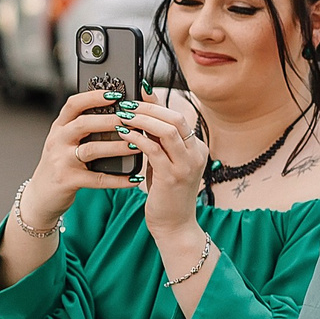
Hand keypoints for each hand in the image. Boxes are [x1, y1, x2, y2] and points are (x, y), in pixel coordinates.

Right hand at [22, 89, 150, 226]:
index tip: (116, 94)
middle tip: (132, 120)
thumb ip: (84, 127)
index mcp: (60, 127)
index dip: (94, 97)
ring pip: (91, 150)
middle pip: (83, 124)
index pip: (73, 104)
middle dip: (109, 120)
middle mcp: (58, 140)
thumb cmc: (61, 163)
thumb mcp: (66, 141)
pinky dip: (118, 179)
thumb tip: (116, 111)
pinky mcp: (68, 181)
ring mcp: (61, 161)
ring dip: (116, 147)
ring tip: (137, 145)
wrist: (41, 195)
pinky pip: (97, 179)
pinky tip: (134, 178)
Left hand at [120, 97, 211, 236]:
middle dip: (147, 109)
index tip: (137, 93)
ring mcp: (187, 165)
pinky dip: (137, 138)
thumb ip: (159, 142)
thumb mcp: (166, 163)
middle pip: (175, 119)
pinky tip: (123, 135)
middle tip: (125, 105)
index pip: (177, 117)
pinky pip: (153, 149)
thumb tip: (142, 116)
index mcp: (197, 148)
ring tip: (122, 117)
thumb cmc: (166, 194)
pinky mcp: (173, 176)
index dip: (155, 104)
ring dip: (141, 120)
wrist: (174, 225)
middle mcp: (197, 154)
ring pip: (166, 130)